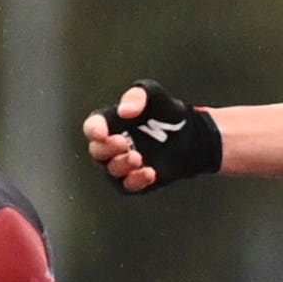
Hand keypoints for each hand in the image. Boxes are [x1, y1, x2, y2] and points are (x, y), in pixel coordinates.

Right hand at [83, 81, 223, 193]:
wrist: (190, 135)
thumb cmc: (165, 111)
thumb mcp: (154, 95)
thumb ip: (137, 96)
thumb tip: (124, 112)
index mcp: (109, 123)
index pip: (92, 127)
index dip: (93, 130)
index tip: (101, 132)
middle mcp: (111, 146)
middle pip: (97, 151)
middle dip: (107, 148)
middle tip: (123, 143)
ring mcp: (122, 165)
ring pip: (112, 171)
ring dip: (122, 165)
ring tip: (137, 157)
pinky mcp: (136, 180)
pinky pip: (128, 186)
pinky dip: (136, 180)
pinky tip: (150, 172)